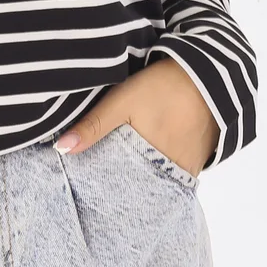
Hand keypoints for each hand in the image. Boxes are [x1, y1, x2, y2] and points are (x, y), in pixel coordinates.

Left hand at [55, 58, 219, 178]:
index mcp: (152, 162)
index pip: (127, 191)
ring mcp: (191, 166)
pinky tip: (152, 161)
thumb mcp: (121, 102)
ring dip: (147, 179)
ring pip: (163, 182)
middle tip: (110, 183)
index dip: (111, 192)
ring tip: (128, 173)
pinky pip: (179, 173)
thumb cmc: (160, 86)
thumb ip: (93, 126)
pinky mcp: (201, 157)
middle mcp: (175, 171)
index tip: (97, 193)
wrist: (205, 72)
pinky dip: (164, 171)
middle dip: (128, 188)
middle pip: (146, 188)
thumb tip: (61, 149)